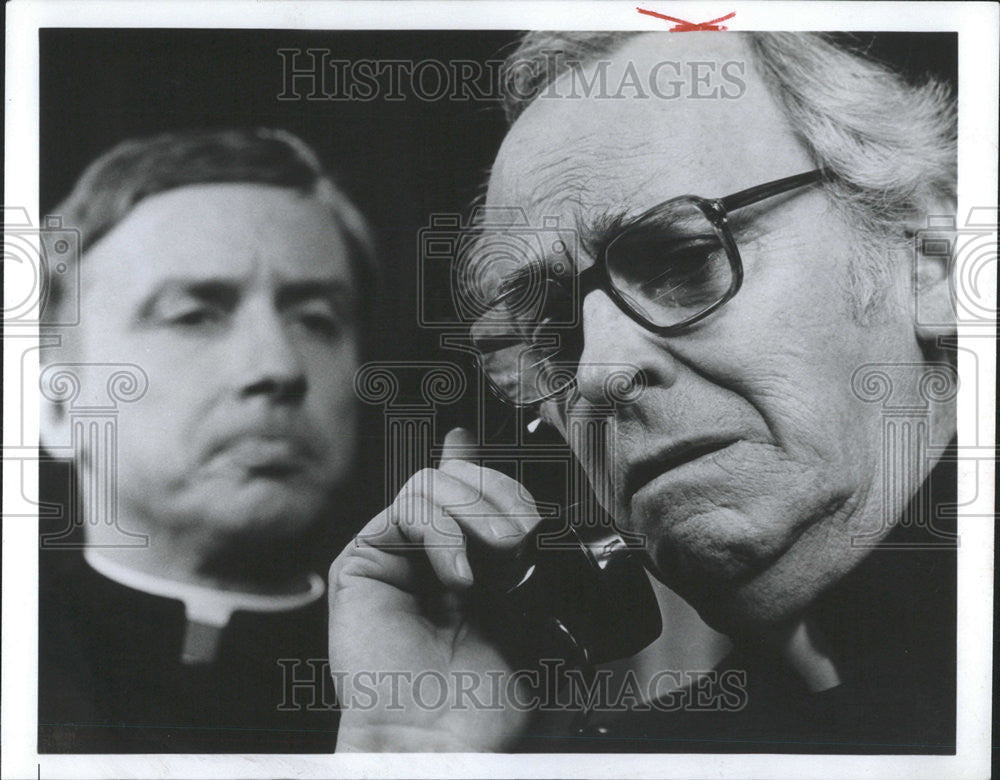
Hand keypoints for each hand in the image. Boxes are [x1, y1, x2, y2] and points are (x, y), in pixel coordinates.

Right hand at [328, 427, 543, 750]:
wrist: (444, 745)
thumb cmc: (490, 705)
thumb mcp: (543, 628)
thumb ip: (544, 575)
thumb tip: (537, 524)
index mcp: (475, 561)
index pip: (473, 488)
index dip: (483, 461)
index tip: (487, 439)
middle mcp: (435, 552)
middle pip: (460, 475)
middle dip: (501, 491)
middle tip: (524, 537)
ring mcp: (400, 554)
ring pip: (434, 482)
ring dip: (478, 508)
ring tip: (503, 555)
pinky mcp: (367, 562)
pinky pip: (409, 510)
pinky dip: (444, 533)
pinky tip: (460, 577)